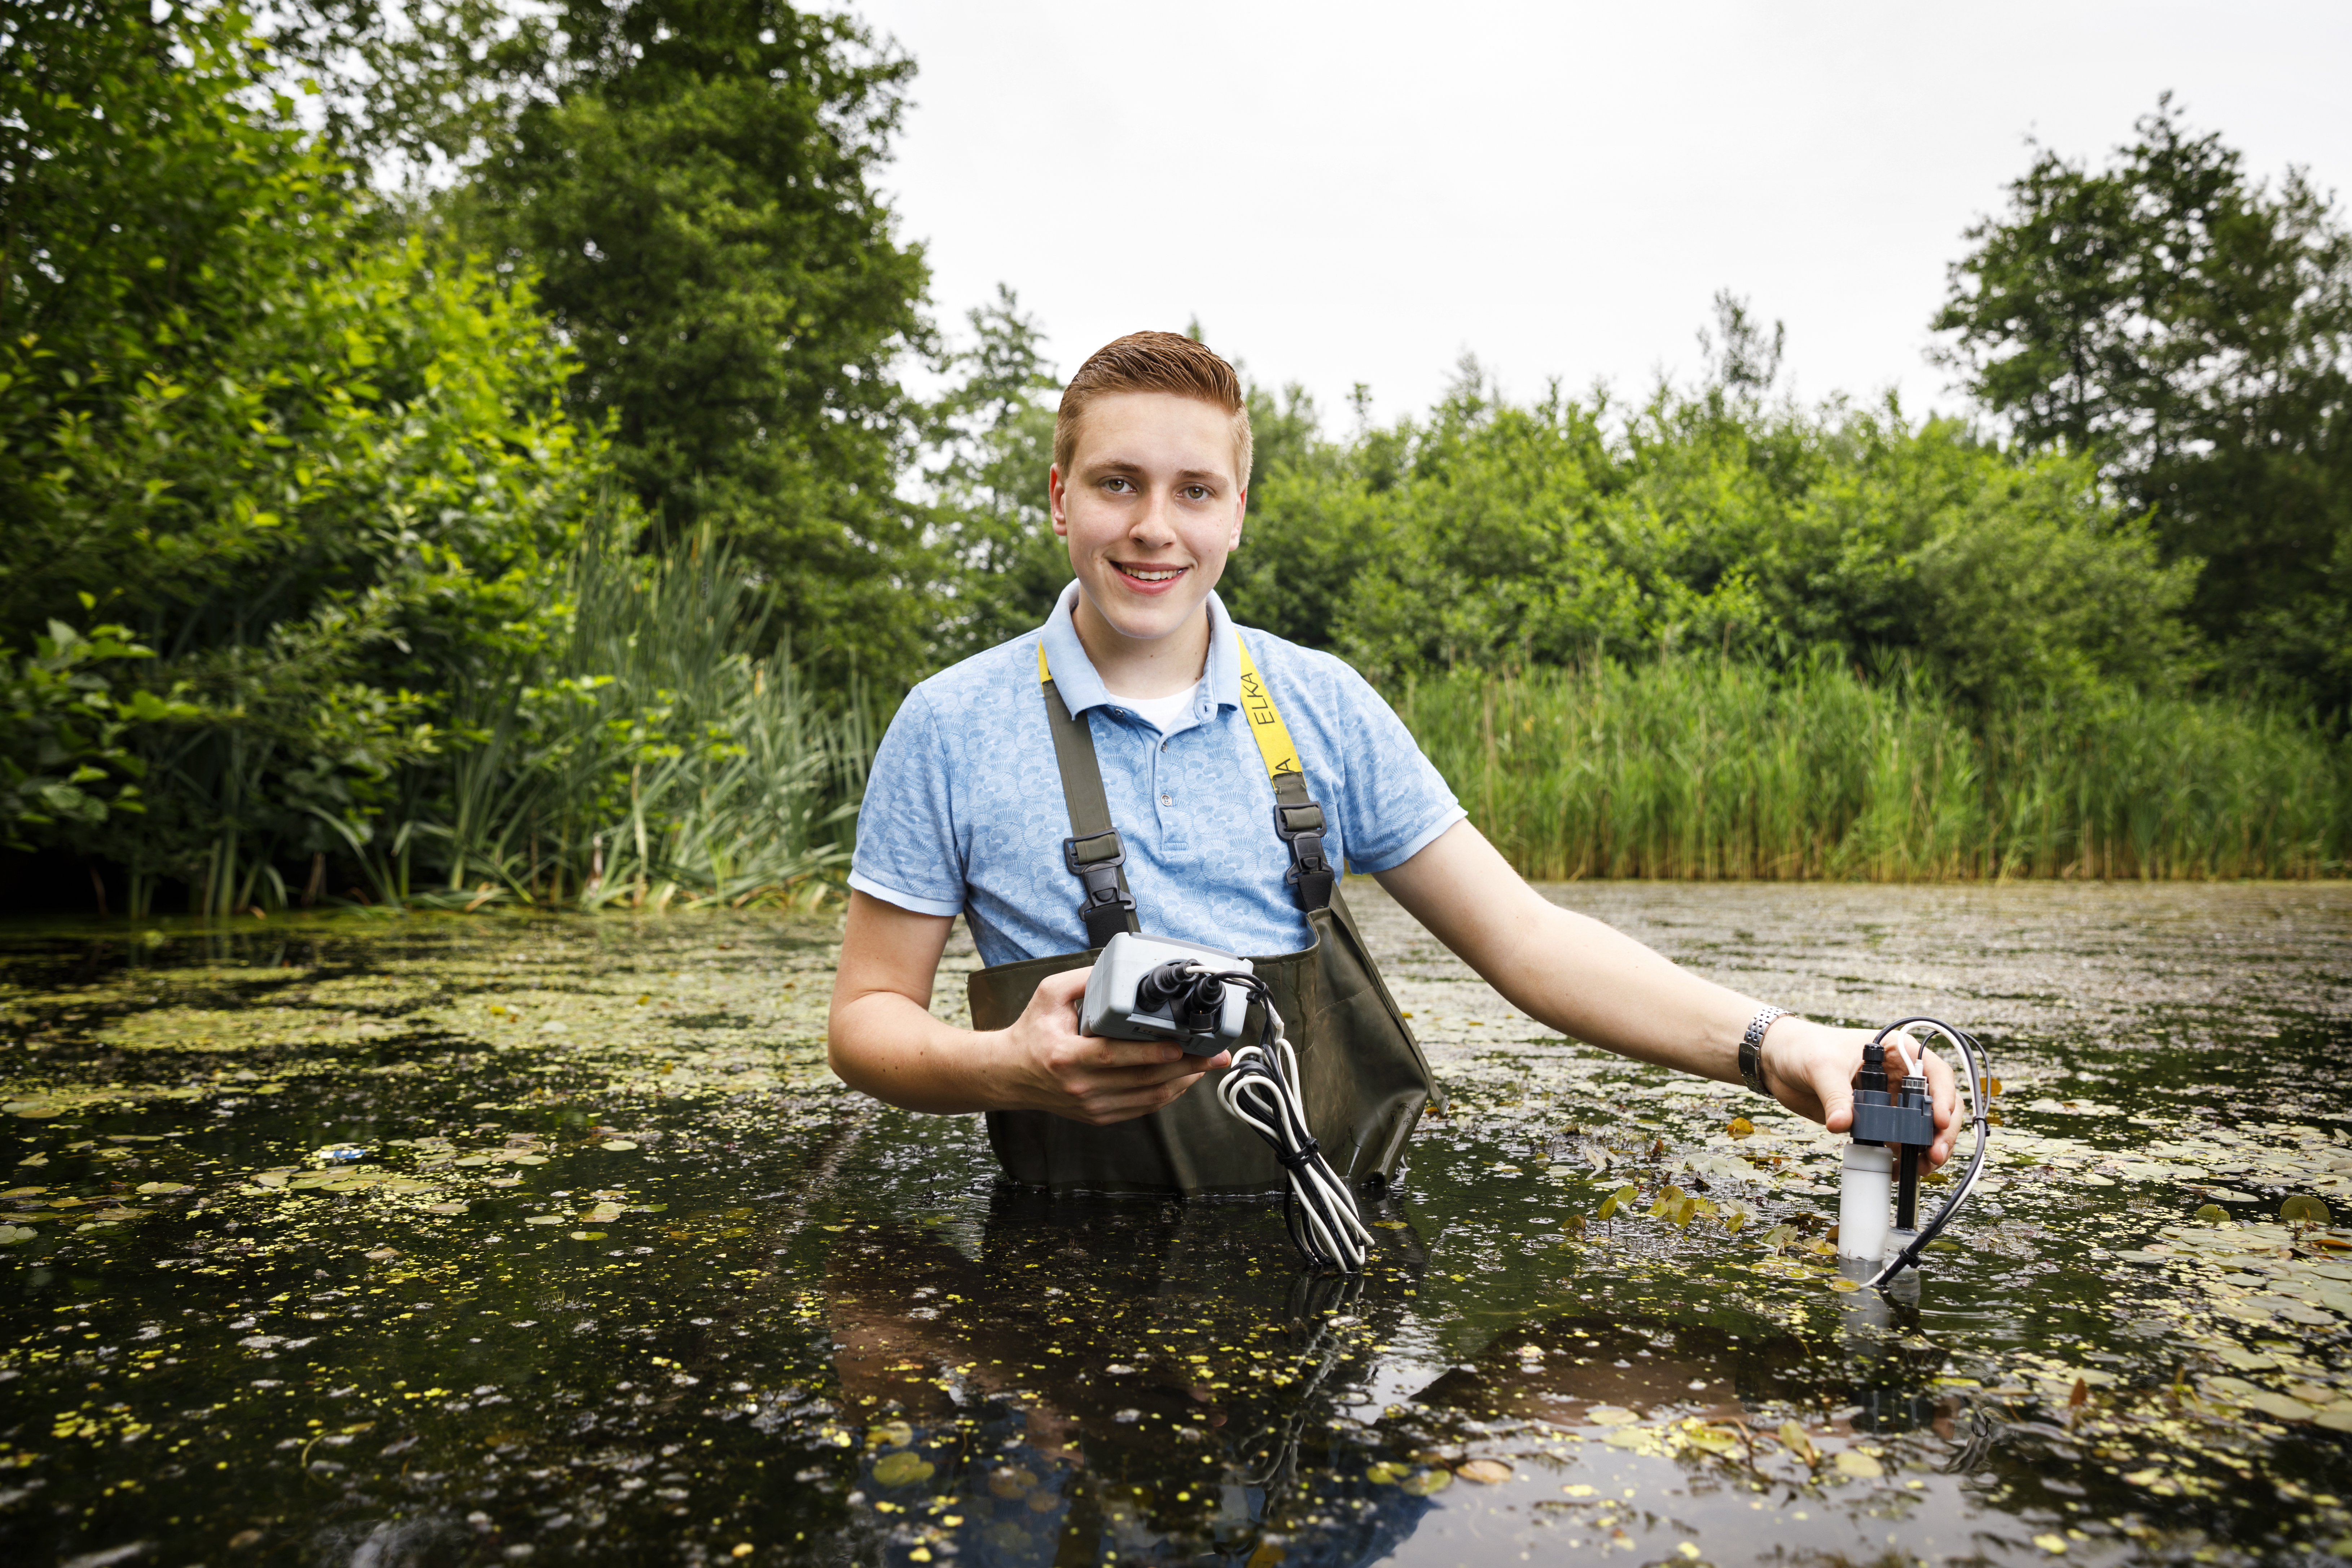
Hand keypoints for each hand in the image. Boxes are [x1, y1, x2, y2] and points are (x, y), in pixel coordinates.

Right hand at [996, 966, 1228, 1125]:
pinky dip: (1167, 1094)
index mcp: (1066, 1057)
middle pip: (1142, 1080)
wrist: (1010, 1075)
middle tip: (1217, 1055)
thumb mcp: (1048, 995)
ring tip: (1208, 1064)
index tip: (1180, 1044)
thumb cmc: (1031, 1033)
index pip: (1114, 1057)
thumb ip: (1083, 980)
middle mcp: (1080, 1087)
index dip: (1150, 1052)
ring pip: (1148, 1098)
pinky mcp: (1099, 1116)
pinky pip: (1142, 1108)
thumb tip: (1118, 968)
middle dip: (1186, 1067)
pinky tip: (1184, 1078)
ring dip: (1183, 1082)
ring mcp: (1091, 1106)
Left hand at [1759, 1019, 1958, 1166]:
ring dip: (1925, 1147)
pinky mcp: (1873, 1120)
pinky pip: (1895, 1139)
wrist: (1778, 1061)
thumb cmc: (1803, 1048)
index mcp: (1896, 1051)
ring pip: (1920, 1125)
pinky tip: (1898, 1168)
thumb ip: (1835, 1095)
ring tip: (1920, 1167)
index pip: (1934, 1072)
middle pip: (1935, 1103)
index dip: (1943, 1096)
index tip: (1940, 1120)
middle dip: (1940, 1130)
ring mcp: (1888, 1099)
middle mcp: (1898, 1075)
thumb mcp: (1821, 1067)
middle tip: (1935, 1154)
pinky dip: (1901, 1154)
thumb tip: (1842, 1124)